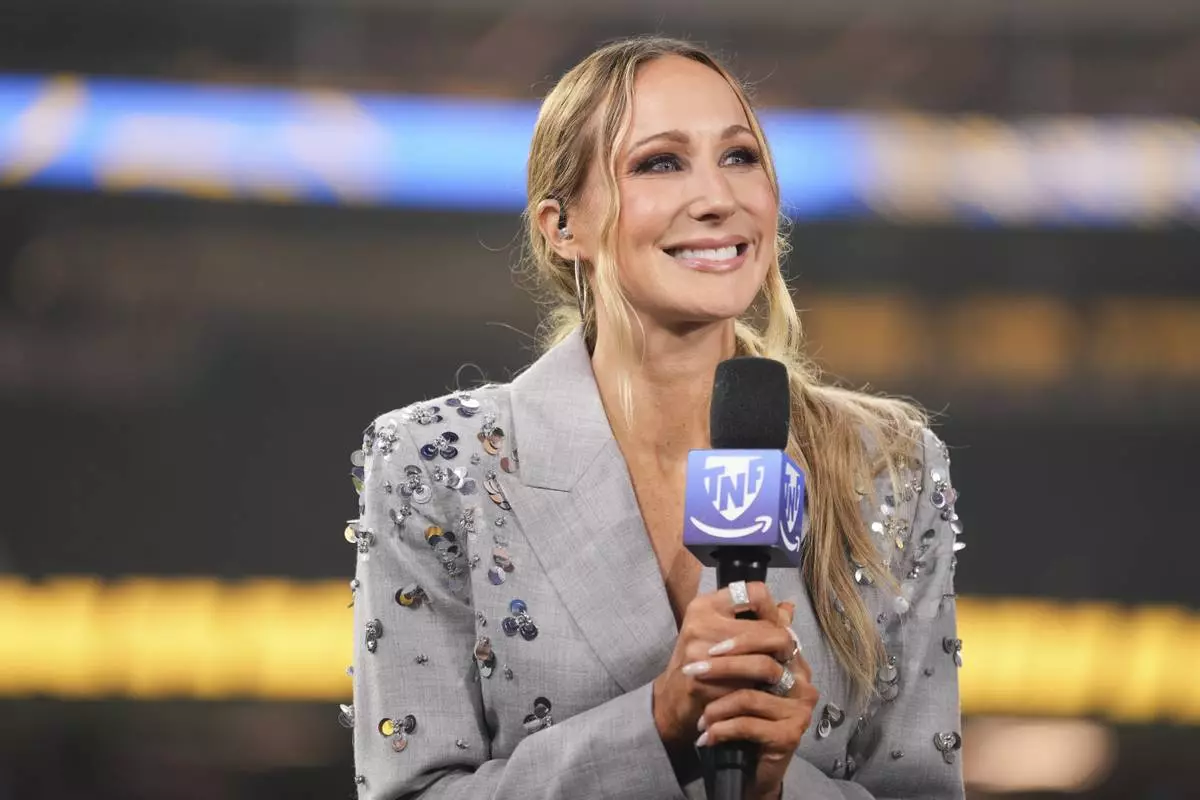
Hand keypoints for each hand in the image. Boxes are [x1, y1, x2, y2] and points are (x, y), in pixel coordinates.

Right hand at [651, 581, 799, 751]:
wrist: (673, 697)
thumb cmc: (701, 658)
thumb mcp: (720, 630)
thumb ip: (754, 619)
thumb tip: (788, 609)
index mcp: (705, 605)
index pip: (754, 592)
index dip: (773, 609)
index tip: (776, 625)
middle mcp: (701, 624)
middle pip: (766, 630)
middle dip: (783, 645)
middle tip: (787, 655)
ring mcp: (701, 653)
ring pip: (763, 660)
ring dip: (777, 670)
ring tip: (780, 673)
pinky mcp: (706, 681)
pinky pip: (751, 685)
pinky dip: (763, 690)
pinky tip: (765, 690)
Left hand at [696, 602, 819, 799]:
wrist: (749, 760)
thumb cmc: (743, 708)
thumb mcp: (738, 670)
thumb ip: (741, 634)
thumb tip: (738, 595)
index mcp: (792, 658)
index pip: (775, 628)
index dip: (744, 630)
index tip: (711, 642)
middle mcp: (803, 679)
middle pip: (761, 659)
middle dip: (721, 665)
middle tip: (692, 669)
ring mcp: (799, 708)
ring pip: (749, 695)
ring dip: (716, 704)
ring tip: (697, 711)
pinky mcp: (789, 735)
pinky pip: (748, 724)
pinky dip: (721, 728)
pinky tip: (706, 733)